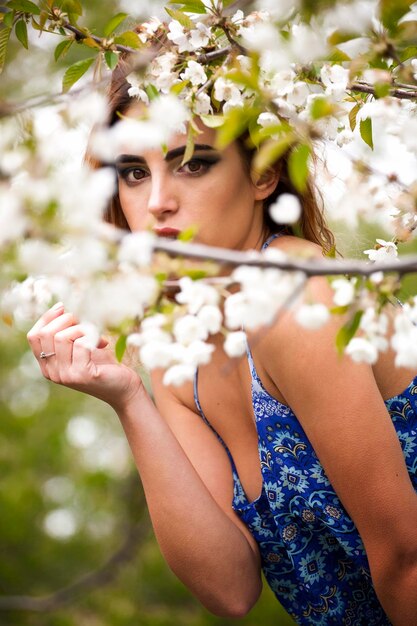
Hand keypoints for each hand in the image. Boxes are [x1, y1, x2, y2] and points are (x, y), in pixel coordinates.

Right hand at [27, 303, 142, 410]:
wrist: (124, 388)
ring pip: (61, 337)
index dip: (47, 318)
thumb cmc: (104, 364)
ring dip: (82, 328)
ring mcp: (66, 375)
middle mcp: (52, 373)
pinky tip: (103, 343)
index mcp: (48, 365)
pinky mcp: (82, 375)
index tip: (62, 307)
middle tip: (85, 321)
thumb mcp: (79, 347)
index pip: (34, 336)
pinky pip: (81, 344)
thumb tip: (60, 307)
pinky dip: (93, 336)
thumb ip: (66, 333)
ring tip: (96, 334)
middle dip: (65, 319)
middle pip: (45, 334)